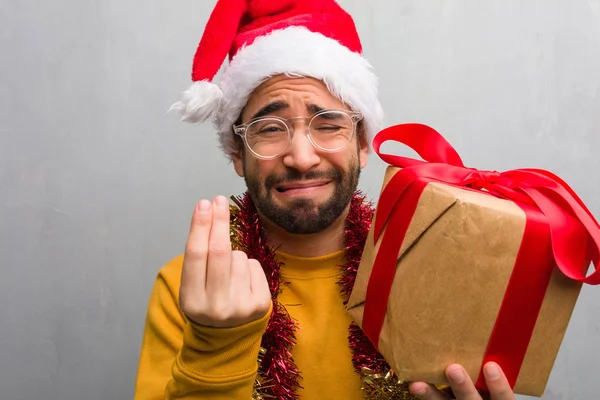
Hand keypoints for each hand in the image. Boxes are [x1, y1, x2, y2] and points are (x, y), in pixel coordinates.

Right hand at [179, 195, 271, 327]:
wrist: (226, 337)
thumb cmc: (206, 301)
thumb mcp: (192, 286)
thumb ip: (198, 256)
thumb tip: (209, 211)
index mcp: (192, 301)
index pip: (196, 255)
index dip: (200, 226)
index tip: (204, 203)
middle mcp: (216, 306)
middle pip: (220, 251)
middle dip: (219, 222)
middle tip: (218, 200)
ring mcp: (241, 307)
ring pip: (239, 256)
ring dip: (233, 254)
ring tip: (228, 274)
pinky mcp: (261, 304)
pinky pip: (254, 265)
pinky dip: (248, 266)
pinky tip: (242, 282)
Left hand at [409, 362, 514, 399]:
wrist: (472, 395)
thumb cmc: (489, 379)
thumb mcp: (494, 375)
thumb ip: (490, 359)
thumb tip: (495, 322)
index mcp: (496, 398)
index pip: (503, 397)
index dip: (498, 385)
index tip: (490, 366)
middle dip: (462, 387)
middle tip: (453, 369)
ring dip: (432, 394)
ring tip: (418, 384)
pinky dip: (425, 392)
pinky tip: (413, 383)